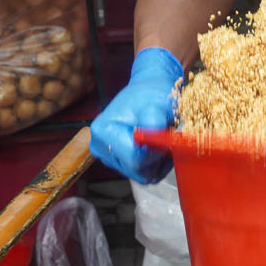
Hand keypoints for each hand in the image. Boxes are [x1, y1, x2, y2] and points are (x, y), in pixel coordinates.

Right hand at [90, 47, 182, 183]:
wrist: (149, 90)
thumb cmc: (153, 94)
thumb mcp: (158, 103)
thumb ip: (154, 121)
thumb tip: (153, 136)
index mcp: (104, 131)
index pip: (134, 159)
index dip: (155, 151)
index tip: (164, 134)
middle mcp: (100, 146)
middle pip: (136, 170)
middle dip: (157, 158)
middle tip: (166, 135)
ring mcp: (108, 156)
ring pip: (141, 175)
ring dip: (158, 161)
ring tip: (162, 138)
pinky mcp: (118, 161)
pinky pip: (143, 174)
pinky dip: (155, 164)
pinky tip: (158, 146)